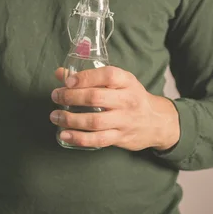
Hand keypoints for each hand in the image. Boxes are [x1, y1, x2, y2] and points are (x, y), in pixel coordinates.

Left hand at [50, 66, 179, 150]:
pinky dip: (79, 138)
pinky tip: (64, 134)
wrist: (157, 121)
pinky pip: (98, 140)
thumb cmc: (132, 97)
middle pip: (96, 98)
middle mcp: (128, 100)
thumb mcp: (118, 82)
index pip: (107, 75)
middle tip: (56, 96)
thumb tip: (60, 73)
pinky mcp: (121, 137)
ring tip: (55, 116)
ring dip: (70, 119)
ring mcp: (125, 120)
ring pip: (94, 121)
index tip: (68, 81)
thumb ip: (91, 77)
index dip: (86, 77)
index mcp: (127, 82)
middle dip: (71, 97)